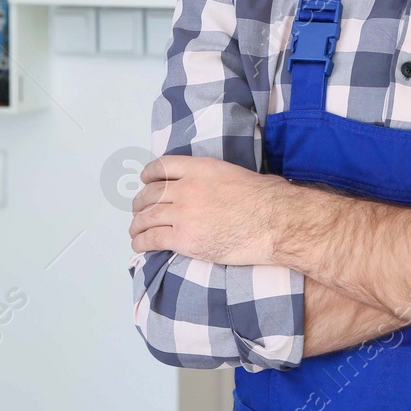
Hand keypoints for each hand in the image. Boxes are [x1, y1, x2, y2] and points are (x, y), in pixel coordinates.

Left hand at [128, 155, 287, 265]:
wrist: (275, 222)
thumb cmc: (268, 199)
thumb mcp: (237, 173)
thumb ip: (217, 177)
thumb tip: (220, 187)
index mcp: (201, 167)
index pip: (163, 166)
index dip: (149, 175)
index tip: (145, 180)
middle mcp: (187, 187)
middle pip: (151, 194)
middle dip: (140, 203)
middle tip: (139, 210)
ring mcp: (184, 213)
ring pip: (147, 217)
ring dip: (137, 224)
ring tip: (135, 230)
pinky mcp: (185, 239)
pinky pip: (153, 239)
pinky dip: (141, 242)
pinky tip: (139, 245)